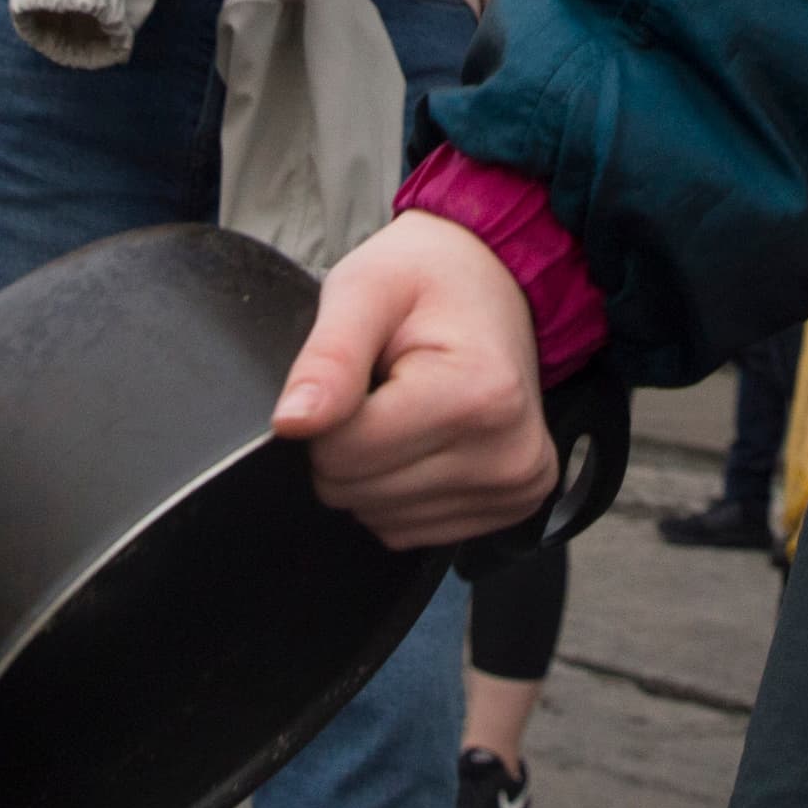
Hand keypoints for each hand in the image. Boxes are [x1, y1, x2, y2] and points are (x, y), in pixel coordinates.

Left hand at [271, 210, 555, 549]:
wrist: (497, 280)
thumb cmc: (425, 277)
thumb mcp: (364, 289)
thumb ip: (327, 358)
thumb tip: (290, 424)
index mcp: (477, 394)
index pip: (343, 451)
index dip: (324, 413)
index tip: (356, 370)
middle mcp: (509, 454)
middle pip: (358, 492)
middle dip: (346, 443)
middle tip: (380, 386)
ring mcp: (517, 488)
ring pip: (379, 518)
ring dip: (371, 469)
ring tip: (404, 407)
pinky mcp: (516, 508)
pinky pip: (410, 530)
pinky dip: (399, 490)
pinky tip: (423, 439)